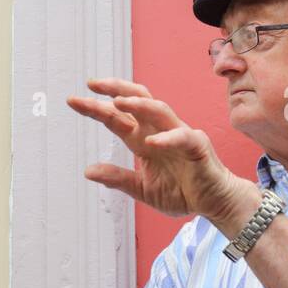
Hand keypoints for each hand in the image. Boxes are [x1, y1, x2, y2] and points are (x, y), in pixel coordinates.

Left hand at [68, 78, 247, 220]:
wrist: (214, 203)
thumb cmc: (182, 191)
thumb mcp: (142, 189)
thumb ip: (118, 178)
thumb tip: (88, 171)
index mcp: (144, 139)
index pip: (117, 118)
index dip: (96, 108)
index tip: (73, 101)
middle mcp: (159, 131)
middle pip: (137, 100)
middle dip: (115, 89)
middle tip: (92, 84)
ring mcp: (179, 135)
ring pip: (159, 110)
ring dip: (138, 105)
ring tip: (117, 103)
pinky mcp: (197, 147)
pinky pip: (182, 138)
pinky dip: (167, 139)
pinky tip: (151, 142)